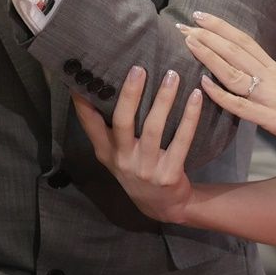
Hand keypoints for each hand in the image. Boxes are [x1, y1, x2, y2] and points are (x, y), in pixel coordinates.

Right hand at [73, 64, 202, 224]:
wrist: (164, 206)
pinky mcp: (169, 174)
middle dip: (130, 94)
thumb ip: (110, 130)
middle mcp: (123, 160)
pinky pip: (181, 140)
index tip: (80, 78)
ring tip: (172, 75)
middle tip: (139, 68)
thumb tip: (109, 85)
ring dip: (164, 99)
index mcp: (106, 152)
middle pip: (122, 122)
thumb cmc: (138, 168)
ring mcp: (146, 169)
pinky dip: (190, 117)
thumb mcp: (116, 155)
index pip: (90, 124)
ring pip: (154, 128)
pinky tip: (195, 97)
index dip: (83, 102)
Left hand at [181, 11, 275, 151]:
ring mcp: (271, 97)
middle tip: (181, 23)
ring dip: (209, 55)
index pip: (244, 41)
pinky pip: (243, 106)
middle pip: (234, 50)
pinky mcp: (274, 119)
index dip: (220, 27)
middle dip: (206, 35)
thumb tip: (255, 79)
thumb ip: (274, 83)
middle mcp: (272, 77)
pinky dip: (221, 95)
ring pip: (234, 71)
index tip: (199, 15)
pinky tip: (204, 85)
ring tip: (187, 41)